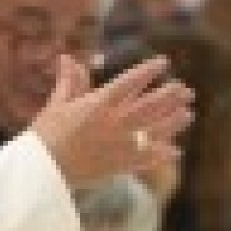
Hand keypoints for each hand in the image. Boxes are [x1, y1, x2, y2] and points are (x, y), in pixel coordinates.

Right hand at [31, 55, 193, 188]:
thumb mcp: (57, 104)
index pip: (129, 82)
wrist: (42, 172)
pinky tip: (176, 150)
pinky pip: (146, 159)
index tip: (164, 62)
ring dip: (173, 122)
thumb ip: (69, 81)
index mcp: (98, 104)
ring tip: (188, 114)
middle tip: (187, 90)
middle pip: (149, 106)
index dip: (148, 71)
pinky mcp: (119, 166)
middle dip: (170, 96)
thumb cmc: (46, 135)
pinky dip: (162, 155)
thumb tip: (68, 58)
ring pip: (154, 131)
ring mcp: (119, 145)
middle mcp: (113, 123)